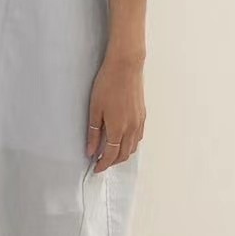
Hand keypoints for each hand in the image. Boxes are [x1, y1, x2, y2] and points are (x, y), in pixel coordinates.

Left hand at [86, 54, 145, 172]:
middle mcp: (132, 128)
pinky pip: (138, 137)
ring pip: (133, 147)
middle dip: (112, 162)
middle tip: (101, 163)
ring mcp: (139, 122)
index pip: (110, 154)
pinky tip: (122, 140)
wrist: (126, 67)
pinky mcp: (143, 115)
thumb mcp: (95, 109)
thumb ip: (93, 132)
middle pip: (123, 154)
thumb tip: (91, 150)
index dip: (103, 164)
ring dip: (122, 154)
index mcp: (118, 128)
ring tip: (109, 153)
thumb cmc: (107, 85)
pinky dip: (130, 144)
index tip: (95, 168)